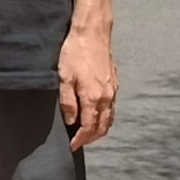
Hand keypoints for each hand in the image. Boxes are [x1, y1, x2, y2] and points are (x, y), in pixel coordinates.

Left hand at [57, 22, 117, 148]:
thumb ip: (68, 102)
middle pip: (102, 127)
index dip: (80, 140)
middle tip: (79, 143)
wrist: (92, 33)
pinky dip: (106, 118)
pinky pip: (113, 108)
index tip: (72, 146)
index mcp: (93, 98)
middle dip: (91, 138)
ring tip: (88, 134)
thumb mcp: (64, 77)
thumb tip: (71, 121)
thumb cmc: (75, 53)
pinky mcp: (114, 83)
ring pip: (110, 119)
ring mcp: (112, 90)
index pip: (88, 128)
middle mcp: (106, 97)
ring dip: (100, 130)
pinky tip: (98, 116)